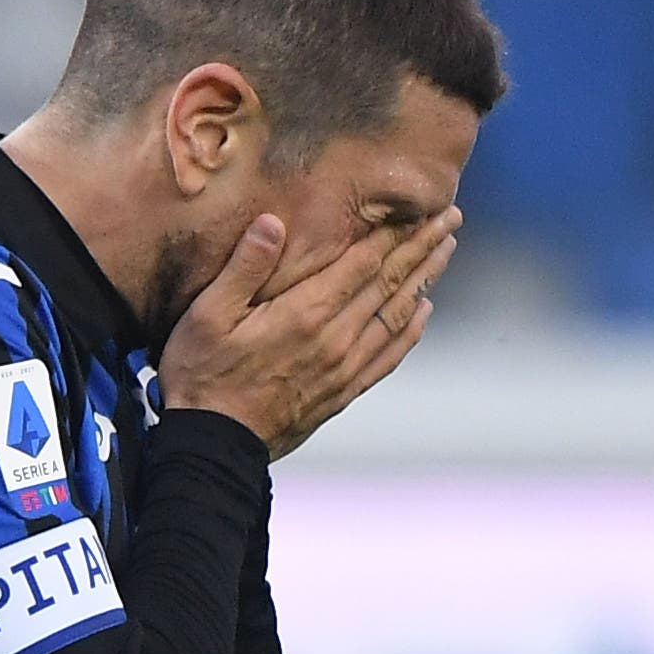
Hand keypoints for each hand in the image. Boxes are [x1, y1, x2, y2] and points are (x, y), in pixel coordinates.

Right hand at [157, 207, 458, 458]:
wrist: (212, 445)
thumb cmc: (202, 375)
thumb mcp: (207, 314)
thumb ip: (244, 266)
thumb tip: (273, 222)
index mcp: (305, 312)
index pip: (364, 262)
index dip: (398, 233)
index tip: (425, 208)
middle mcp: (335, 338)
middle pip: (390, 284)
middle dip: (422, 248)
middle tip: (451, 219)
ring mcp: (344, 367)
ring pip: (397, 315)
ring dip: (424, 281)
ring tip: (445, 253)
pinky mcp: (342, 392)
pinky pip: (389, 356)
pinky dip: (411, 331)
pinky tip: (423, 314)